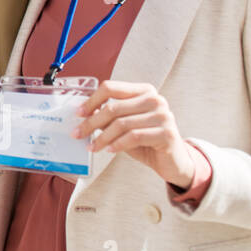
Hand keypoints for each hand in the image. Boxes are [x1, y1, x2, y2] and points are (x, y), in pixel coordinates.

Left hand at [74, 80, 195, 187]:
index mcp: (143, 91)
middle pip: (114, 107)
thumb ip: (109, 117)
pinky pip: (134, 137)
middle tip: (77, 133)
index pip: (111, 88)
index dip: (92, 100)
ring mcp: (163, 116)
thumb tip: (84, 114)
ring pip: (122, 124)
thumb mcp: (124, 125)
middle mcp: (155, 99)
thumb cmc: (145, 141)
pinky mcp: (167, 133)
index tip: (78, 113)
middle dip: (91, 122)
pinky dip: (118, 144)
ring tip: (93, 147)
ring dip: (102, 137)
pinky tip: (110, 150)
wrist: (172, 162)